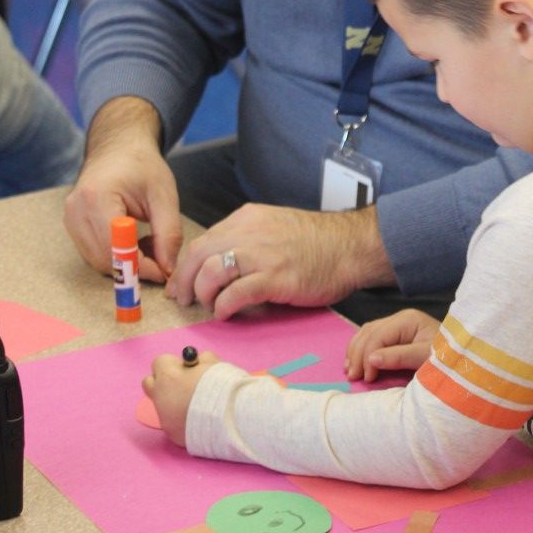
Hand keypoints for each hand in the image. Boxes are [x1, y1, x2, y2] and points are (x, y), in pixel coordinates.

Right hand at [63, 98, 183, 282]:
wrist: (118, 147)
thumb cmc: (142, 166)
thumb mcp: (163, 195)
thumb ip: (168, 233)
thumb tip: (168, 270)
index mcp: (97, 197)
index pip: (115, 247)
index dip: (140, 266)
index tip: (164, 272)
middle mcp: (76, 210)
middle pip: (104, 259)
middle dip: (135, 267)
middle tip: (162, 260)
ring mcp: (70, 218)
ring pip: (98, 261)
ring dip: (126, 263)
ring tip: (150, 243)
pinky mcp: (72, 225)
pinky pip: (93, 253)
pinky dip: (116, 256)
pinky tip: (135, 240)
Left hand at [142, 350, 220, 446]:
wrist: (230, 418)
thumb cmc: (222, 386)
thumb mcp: (212, 364)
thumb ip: (200, 361)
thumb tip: (195, 363)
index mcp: (169, 376)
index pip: (159, 362)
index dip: (174, 364)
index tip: (187, 368)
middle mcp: (161, 397)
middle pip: (149, 383)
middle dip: (163, 381)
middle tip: (182, 383)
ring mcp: (165, 418)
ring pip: (162, 405)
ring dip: (173, 401)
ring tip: (195, 404)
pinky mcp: (172, 435)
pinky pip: (172, 423)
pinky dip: (182, 419)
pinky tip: (199, 419)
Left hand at [166, 202, 395, 320]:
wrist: (350, 246)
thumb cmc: (316, 242)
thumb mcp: (273, 227)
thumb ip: (247, 239)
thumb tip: (220, 262)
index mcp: (247, 219)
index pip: (203, 240)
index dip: (186, 266)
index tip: (182, 283)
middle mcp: (249, 232)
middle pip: (199, 255)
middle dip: (185, 281)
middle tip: (185, 300)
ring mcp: (262, 255)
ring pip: (212, 273)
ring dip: (203, 295)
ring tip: (209, 307)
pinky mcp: (275, 278)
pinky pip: (236, 294)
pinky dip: (224, 307)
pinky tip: (225, 314)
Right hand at [345, 309, 438, 381]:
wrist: (465, 362)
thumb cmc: (447, 358)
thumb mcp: (425, 358)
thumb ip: (399, 357)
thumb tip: (371, 359)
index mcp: (408, 319)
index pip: (378, 336)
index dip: (367, 356)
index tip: (366, 379)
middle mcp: (401, 318)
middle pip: (369, 332)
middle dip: (358, 354)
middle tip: (353, 376)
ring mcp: (398, 324)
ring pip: (367, 332)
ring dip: (356, 350)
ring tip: (350, 370)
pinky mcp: (398, 333)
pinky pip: (372, 336)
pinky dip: (361, 348)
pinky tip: (356, 361)